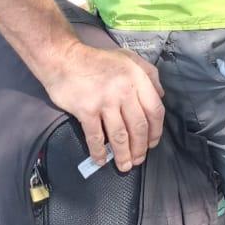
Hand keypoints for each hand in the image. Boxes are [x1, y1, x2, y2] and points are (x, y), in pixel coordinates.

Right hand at [42, 41, 164, 170]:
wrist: (63, 58)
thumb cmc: (97, 60)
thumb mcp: (128, 58)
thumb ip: (149, 74)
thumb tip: (161, 95)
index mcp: (137, 78)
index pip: (155, 110)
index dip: (156, 131)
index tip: (152, 143)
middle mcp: (124, 90)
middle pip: (138, 127)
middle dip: (140, 148)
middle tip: (139, 160)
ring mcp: (104, 101)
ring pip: (120, 135)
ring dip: (123, 154)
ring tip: (124, 166)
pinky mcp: (86, 110)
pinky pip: (96, 136)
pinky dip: (99, 152)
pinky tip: (101, 160)